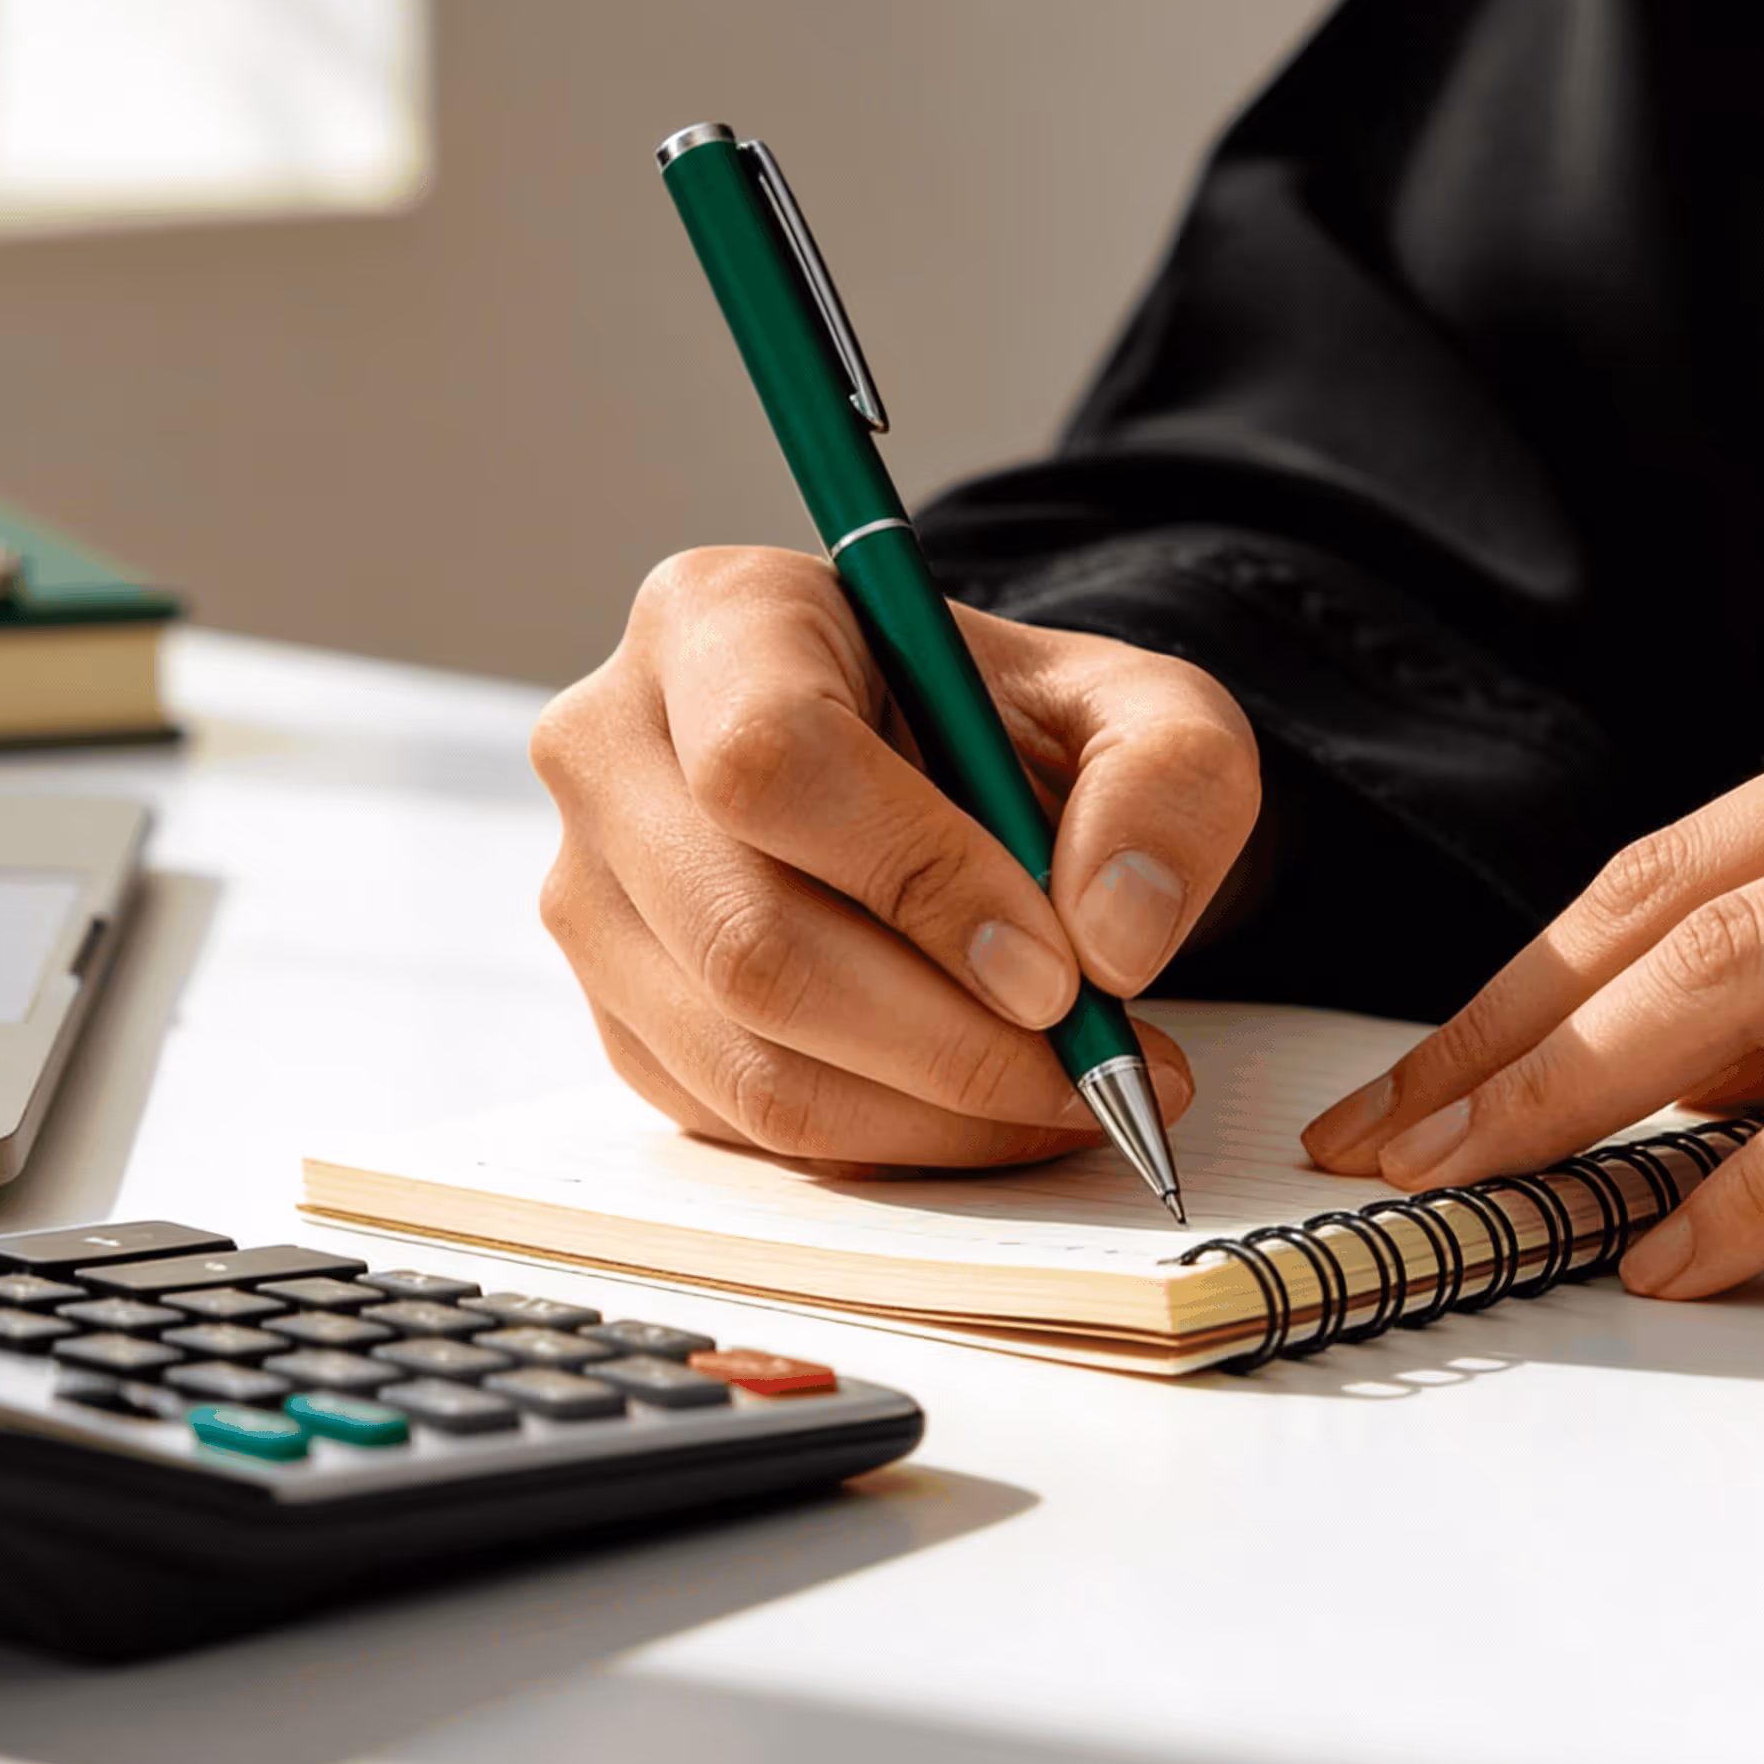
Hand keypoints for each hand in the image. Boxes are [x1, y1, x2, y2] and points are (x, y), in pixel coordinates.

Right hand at [532, 546, 1260, 1168]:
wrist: (954, 789)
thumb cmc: (1018, 733)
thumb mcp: (1144, 711)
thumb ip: (1170, 784)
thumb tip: (1110, 938)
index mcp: (716, 620)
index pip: (769, 758)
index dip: (915, 878)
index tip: (1058, 970)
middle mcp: (611, 749)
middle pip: (745, 935)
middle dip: (945, 1037)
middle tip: (1095, 1066)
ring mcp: (594, 895)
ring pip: (745, 1057)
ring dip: (933, 1112)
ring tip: (1072, 1095)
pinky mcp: (620, 1016)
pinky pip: (744, 1124)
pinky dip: (890, 1142)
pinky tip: (989, 1108)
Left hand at [1300, 630, 1763, 1296]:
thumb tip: (1695, 1075)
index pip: (1680, 854)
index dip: (1524, 976)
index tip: (1419, 1073)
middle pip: (1667, 904)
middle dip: (1498, 1040)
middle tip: (1385, 1145)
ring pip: (1738, 978)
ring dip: (1576, 1104)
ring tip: (1472, 1196)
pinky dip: (1757, 1184)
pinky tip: (1677, 1250)